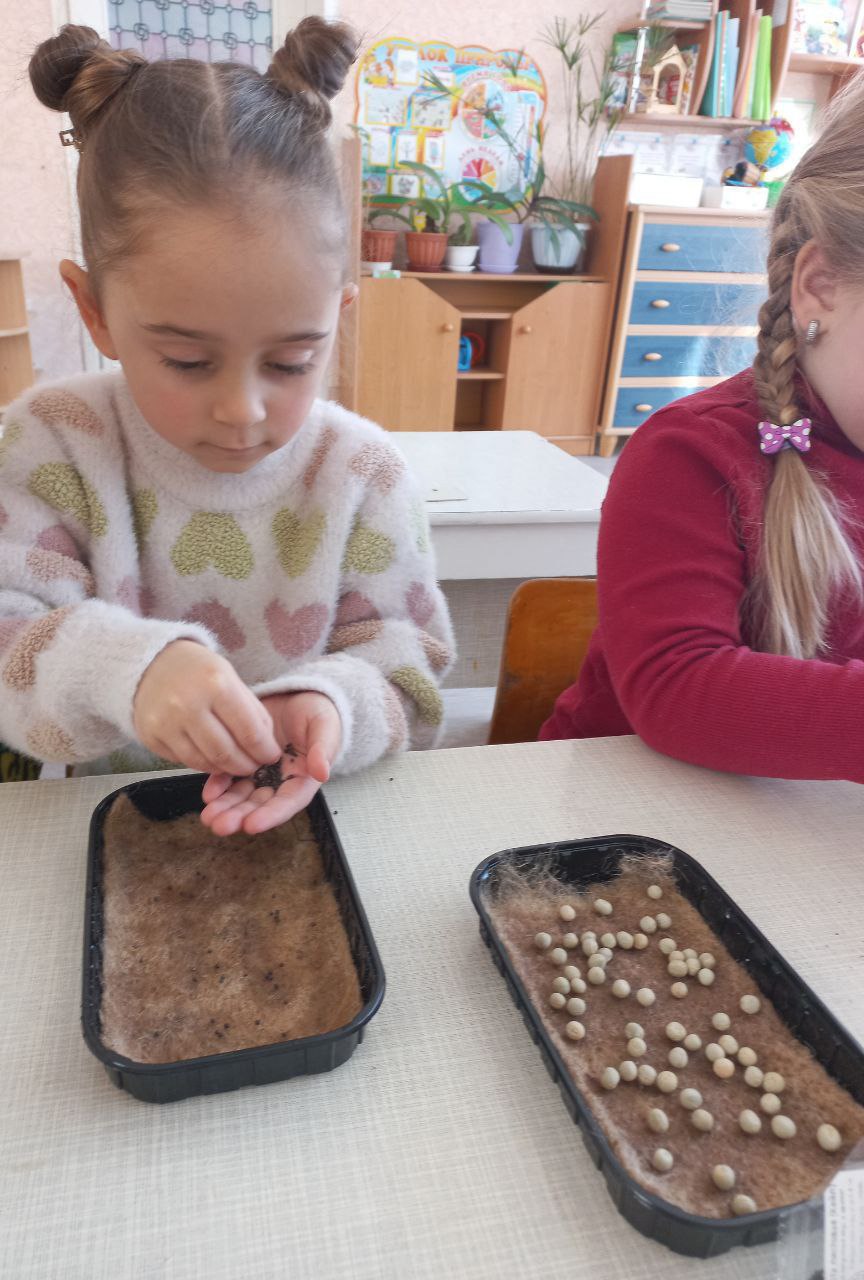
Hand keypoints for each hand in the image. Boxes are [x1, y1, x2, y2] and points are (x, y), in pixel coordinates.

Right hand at [133, 639, 281, 776]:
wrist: (152, 664)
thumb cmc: (199, 672)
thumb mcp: (231, 678)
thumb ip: (252, 711)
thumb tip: (267, 746)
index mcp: (216, 684)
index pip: (249, 732)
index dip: (265, 751)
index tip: (271, 757)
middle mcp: (188, 705)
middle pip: (226, 753)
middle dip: (246, 766)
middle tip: (254, 767)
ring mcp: (166, 723)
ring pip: (204, 762)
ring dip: (225, 769)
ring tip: (235, 765)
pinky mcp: (150, 737)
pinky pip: (184, 761)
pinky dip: (202, 764)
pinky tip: (212, 758)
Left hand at [200, 690, 341, 835]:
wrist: (295, 694)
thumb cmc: (316, 713)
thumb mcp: (325, 727)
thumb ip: (324, 749)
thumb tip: (322, 773)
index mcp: (302, 779)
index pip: (287, 802)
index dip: (270, 815)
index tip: (251, 825)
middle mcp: (279, 781)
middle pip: (259, 804)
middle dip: (240, 817)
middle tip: (220, 825)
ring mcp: (259, 772)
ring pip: (241, 795)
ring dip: (225, 808)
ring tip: (208, 817)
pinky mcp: (241, 759)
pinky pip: (227, 776)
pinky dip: (217, 786)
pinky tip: (208, 793)